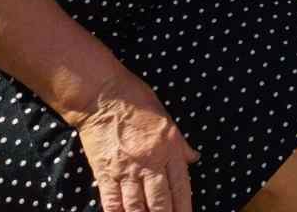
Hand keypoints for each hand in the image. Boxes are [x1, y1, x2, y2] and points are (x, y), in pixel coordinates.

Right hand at [72, 77, 197, 211]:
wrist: (103, 95)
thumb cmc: (137, 101)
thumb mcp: (167, 118)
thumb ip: (180, 143)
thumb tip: (193, 158)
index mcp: (169, 147)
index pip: (181, 185)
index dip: (184, 206)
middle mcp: (149, 161)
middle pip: (160, 200)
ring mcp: (125, 169)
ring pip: (136, 206)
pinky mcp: (104, 172)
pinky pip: (111, 201)